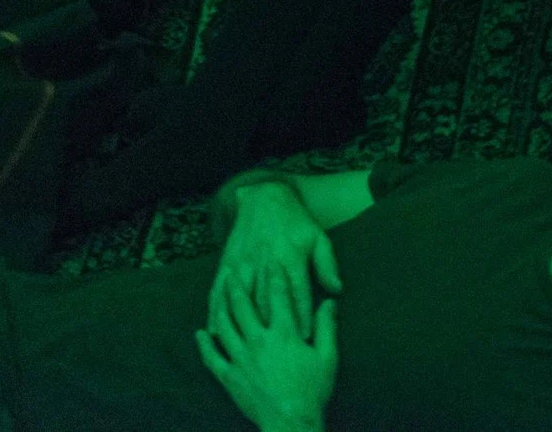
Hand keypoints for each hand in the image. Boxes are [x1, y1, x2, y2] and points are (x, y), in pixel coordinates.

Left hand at [196, 275, 337, 431]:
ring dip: (222, 305)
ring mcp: (241, 359)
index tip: (270, 259)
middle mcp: (259, 341)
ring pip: (226, 325)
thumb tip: (329, 301)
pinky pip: (213, 357)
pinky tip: (201, 333)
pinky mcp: (230, 377)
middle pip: (245, 305)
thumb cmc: (312, 391)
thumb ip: (327, 326)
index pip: (278, 296)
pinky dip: (205, 344)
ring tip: (219, 291)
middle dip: (239, 284)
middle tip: (234, 268)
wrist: (290, 423)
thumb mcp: (327, 356)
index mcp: (284, 334)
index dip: (274, 275)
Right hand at [209, 181, 341, 345]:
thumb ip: (328, 264)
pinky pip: (219, 291)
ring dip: (243, 325)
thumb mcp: (318, 237)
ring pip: (242, 300)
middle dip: (272, 328)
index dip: (301, 317)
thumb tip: (337, 291)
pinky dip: (216, 312)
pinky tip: (214, 332)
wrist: (264, 198)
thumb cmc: (296, 222)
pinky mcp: (227, 264)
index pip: (298, 293)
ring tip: (244, 349)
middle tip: (275, 352)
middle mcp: (265, 262)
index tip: (304, 339)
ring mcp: (244, 264)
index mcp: (291, 256)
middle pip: (268, 301)